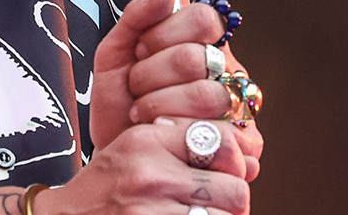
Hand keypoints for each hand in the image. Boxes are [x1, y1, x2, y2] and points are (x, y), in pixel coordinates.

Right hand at [37, 116, 250, 214]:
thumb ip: (177, 144)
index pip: (222, 140)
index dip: (233, 161)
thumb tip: (244, 158)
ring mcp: (152, 209)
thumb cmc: (103, 191)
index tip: (224, 173)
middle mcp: (151, 172)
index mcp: (148, 140)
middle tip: (217, 206)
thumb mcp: (133, 151)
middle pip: (234, 186)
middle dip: (232, 202)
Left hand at [90, 0, 265, 180]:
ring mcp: (240, 108)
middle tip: (136, 88)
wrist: (119, 155)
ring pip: (205, 95)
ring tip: (144, 115)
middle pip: (198, 57)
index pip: (202, 18)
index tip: (140, 51)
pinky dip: (175, 136)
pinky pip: (214, 134)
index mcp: (204, 43)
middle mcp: (229, 72)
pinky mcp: (246, 147)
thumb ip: (135, 18)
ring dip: (160, 107)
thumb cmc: (121, 105)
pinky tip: (163, 136)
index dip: (163, 35)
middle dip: (151, 75)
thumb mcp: (115, 55)